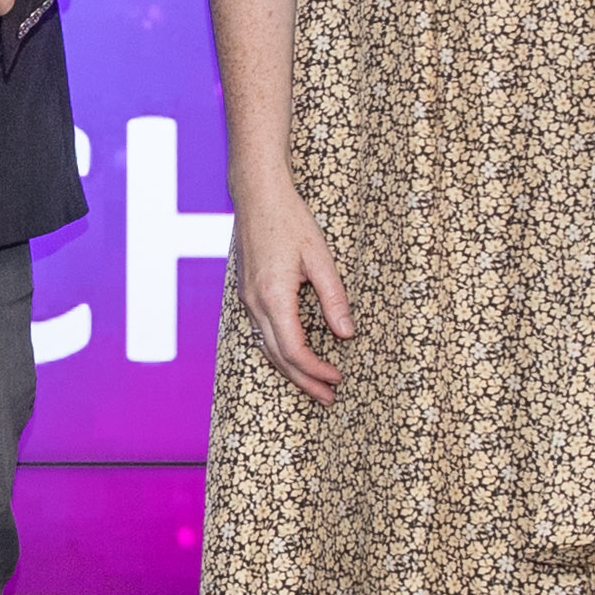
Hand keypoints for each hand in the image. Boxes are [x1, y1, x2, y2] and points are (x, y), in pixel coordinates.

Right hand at [234, 184, 354, 403]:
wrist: (257, 196)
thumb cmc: (290, 221)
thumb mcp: (321, 259)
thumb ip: (334, 299)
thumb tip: (347, 334)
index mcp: (274, 297)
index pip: (294, 350)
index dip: (316, 370)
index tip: (338, 378)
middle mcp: (255, 304)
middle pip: (278, 358)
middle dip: (305, 381)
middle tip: (329, 398)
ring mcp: (247, 300)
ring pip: (267, 349)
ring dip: (291, 371)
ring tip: (315, 385)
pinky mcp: (247, 294)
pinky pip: (261, 334)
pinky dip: (280, 352)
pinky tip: (294, 357)